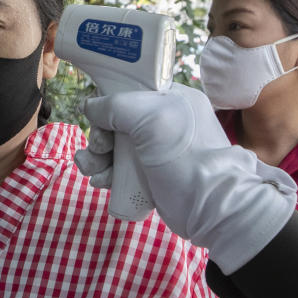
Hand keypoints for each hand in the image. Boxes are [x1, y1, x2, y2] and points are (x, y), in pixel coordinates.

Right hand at [75, 84, 296, 272]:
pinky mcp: (151, 175)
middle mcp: (164, 121)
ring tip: (93, 172)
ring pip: (114, 147)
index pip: (129, 90)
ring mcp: (157, 150)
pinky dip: (107, 174)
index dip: (109, 104)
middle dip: (100, 137)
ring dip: (96, 158)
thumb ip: (116, 105)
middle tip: (99, 151)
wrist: (208, 206)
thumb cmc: (184, 156)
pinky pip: (120, 169)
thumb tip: (89, 106)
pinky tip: (102, 183)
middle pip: (116, 122)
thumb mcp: (151, 118)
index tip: (100, 121)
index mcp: (171, 98)